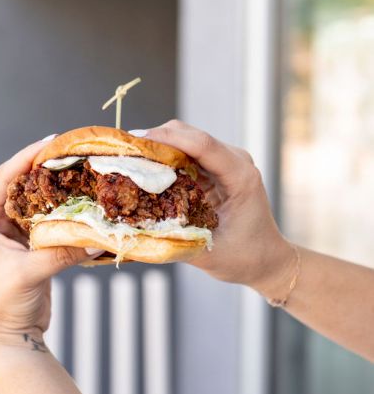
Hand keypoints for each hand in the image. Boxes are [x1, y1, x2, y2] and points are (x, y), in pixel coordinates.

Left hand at [0, 138, 101, 347]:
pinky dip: (68, 210)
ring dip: (60, 187)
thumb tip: (98, 239)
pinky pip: (53, 217)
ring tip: (83, 172)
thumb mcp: (27, 274)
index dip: (27, 156)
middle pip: (25, 182)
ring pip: (41, 198)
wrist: (8, 332)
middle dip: (48, 166)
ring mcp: (17, 229)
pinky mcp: (34, 241)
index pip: (5, 176)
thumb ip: (60, 254)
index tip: (52, 141)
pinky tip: (85, 202)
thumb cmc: (2, 302)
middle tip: (74, 152)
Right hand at [139, 120, 294, 295]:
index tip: (136, 142)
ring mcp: (227, 162)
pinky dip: (165, 157)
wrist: (268, 259)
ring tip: (131, 159)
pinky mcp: (216, 168)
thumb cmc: (246, 258)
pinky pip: (187, 153)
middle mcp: (236, 161)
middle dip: (156, 139)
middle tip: (125, 152)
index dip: (167, 139)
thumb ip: (174, 240)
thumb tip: (136, 229)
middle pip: (190, 134)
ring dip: (158, 146)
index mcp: (240, 177)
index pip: (202, 145)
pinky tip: (147, 168)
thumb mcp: (209, 253)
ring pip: (186, 139)